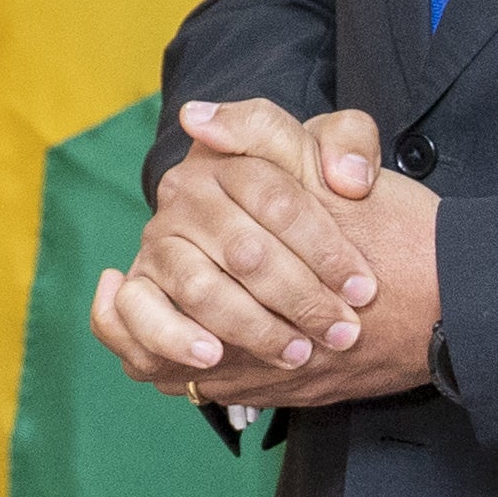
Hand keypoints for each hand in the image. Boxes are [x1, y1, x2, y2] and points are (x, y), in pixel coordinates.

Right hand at [94, 99, 403, 401]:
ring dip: (253, 328)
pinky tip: (211, 356)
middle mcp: (182, 195)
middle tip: (342, 332)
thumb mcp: (325, 154)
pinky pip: (134, 314)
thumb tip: (346, 177)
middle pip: (245, 252)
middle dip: (301, 298)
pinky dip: (169, 337)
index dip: (325, 249)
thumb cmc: (295, 199)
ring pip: (200, 290)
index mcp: (225, 158)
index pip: (277, 201)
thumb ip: (349, 140)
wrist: (250, 231)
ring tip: (296, 353)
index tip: (363, 287)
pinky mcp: (138, 285)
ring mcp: (156, 242)